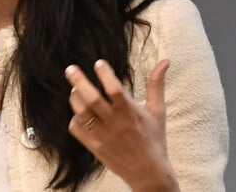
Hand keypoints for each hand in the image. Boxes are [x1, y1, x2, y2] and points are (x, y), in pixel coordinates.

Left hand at [65, 59, 179, 191]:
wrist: (149, 175)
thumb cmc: (154, 140)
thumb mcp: (157, 111)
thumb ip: (157, 85)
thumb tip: (165, 61)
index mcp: (131, 113)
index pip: (114, 89)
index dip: (105, 74)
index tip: (99, 63)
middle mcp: (115, 124)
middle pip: (92, 98)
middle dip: (79, 81)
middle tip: (70, 68)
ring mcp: (103, 136)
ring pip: (81, 112)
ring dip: (75, 98)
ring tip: (75, 89)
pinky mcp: (94, 147)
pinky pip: (76, 129)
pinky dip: (74, 118)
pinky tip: (79, 112)